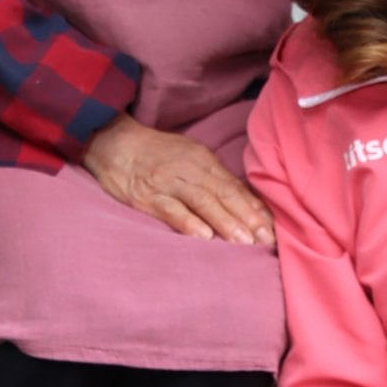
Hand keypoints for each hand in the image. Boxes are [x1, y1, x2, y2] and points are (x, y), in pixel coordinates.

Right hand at [82, 115, 274, 243]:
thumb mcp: (189, 158)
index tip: (273, 228)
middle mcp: (190, 171)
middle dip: (247, 218)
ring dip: (225, 223)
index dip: (254, 208)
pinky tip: (204, 237)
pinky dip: (188, 223)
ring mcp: (168, 183)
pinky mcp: (147, 197)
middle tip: (267, 240)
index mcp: (203, 161)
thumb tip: (245, 203)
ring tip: (244, 243)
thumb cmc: (155, 154)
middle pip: (224, 195)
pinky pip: (171, 210)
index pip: (234, 187)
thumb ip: (214, 179)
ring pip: (203, 203)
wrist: (113, 143)